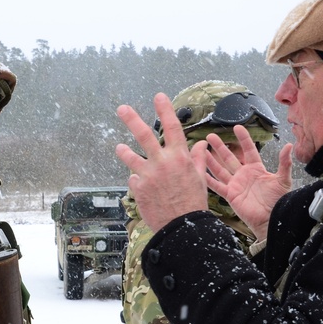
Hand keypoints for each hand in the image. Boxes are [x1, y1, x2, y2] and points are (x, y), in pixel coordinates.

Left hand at [115, 93, 208, 232]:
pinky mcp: (138, 188)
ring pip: (130, 157)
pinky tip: (146, 189)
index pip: (172, 127)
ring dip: (124, 151)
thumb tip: (203, 143)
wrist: (181, 227)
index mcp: (180, 158)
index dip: (165, 110)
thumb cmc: (193, 202)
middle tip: (121, 108)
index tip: (159, 96)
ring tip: (119, 147)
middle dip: (131, 119)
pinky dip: (138, 181)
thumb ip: (197, 158)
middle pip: (144, 135)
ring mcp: (148, 175)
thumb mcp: (200, 178)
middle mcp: (162, 162)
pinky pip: (134, 179)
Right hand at [202, 125, 291, 239]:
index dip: (243, 139)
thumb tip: (288, 145)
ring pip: (220, 169)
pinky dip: (208, 179)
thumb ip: (284, 163)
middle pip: (229, 157)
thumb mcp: (283, 179)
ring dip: (211, 159)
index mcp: (256, 169)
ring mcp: (235, 184)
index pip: (248, 150)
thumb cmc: (278, 200)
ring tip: (201, 149)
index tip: (237, 127)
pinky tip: (200, 171)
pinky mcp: (230, 195)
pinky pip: (217, 186)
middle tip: (210, 136)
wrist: (271, 218)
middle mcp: (244, 175)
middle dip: (220, 147)